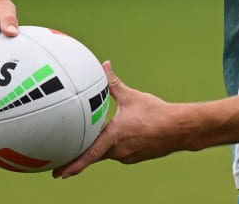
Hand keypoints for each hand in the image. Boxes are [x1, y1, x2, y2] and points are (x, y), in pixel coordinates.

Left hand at [52, 61, 181, 178]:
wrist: (179, 129)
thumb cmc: (156, 113)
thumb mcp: (131, 96)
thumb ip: (113, 83)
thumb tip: (104, 65)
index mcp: (115, 136)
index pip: (90, 154)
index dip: (73, 165)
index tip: (59, 173)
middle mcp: (119, 150)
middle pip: (95, 155)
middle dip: (79, 159)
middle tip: (62, 164)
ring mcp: (128, 155)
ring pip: (108, 153)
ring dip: (99, 149)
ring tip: (89, 143)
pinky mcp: (137, 155)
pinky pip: (120, 152)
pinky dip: (114, 146)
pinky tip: (118, 138)